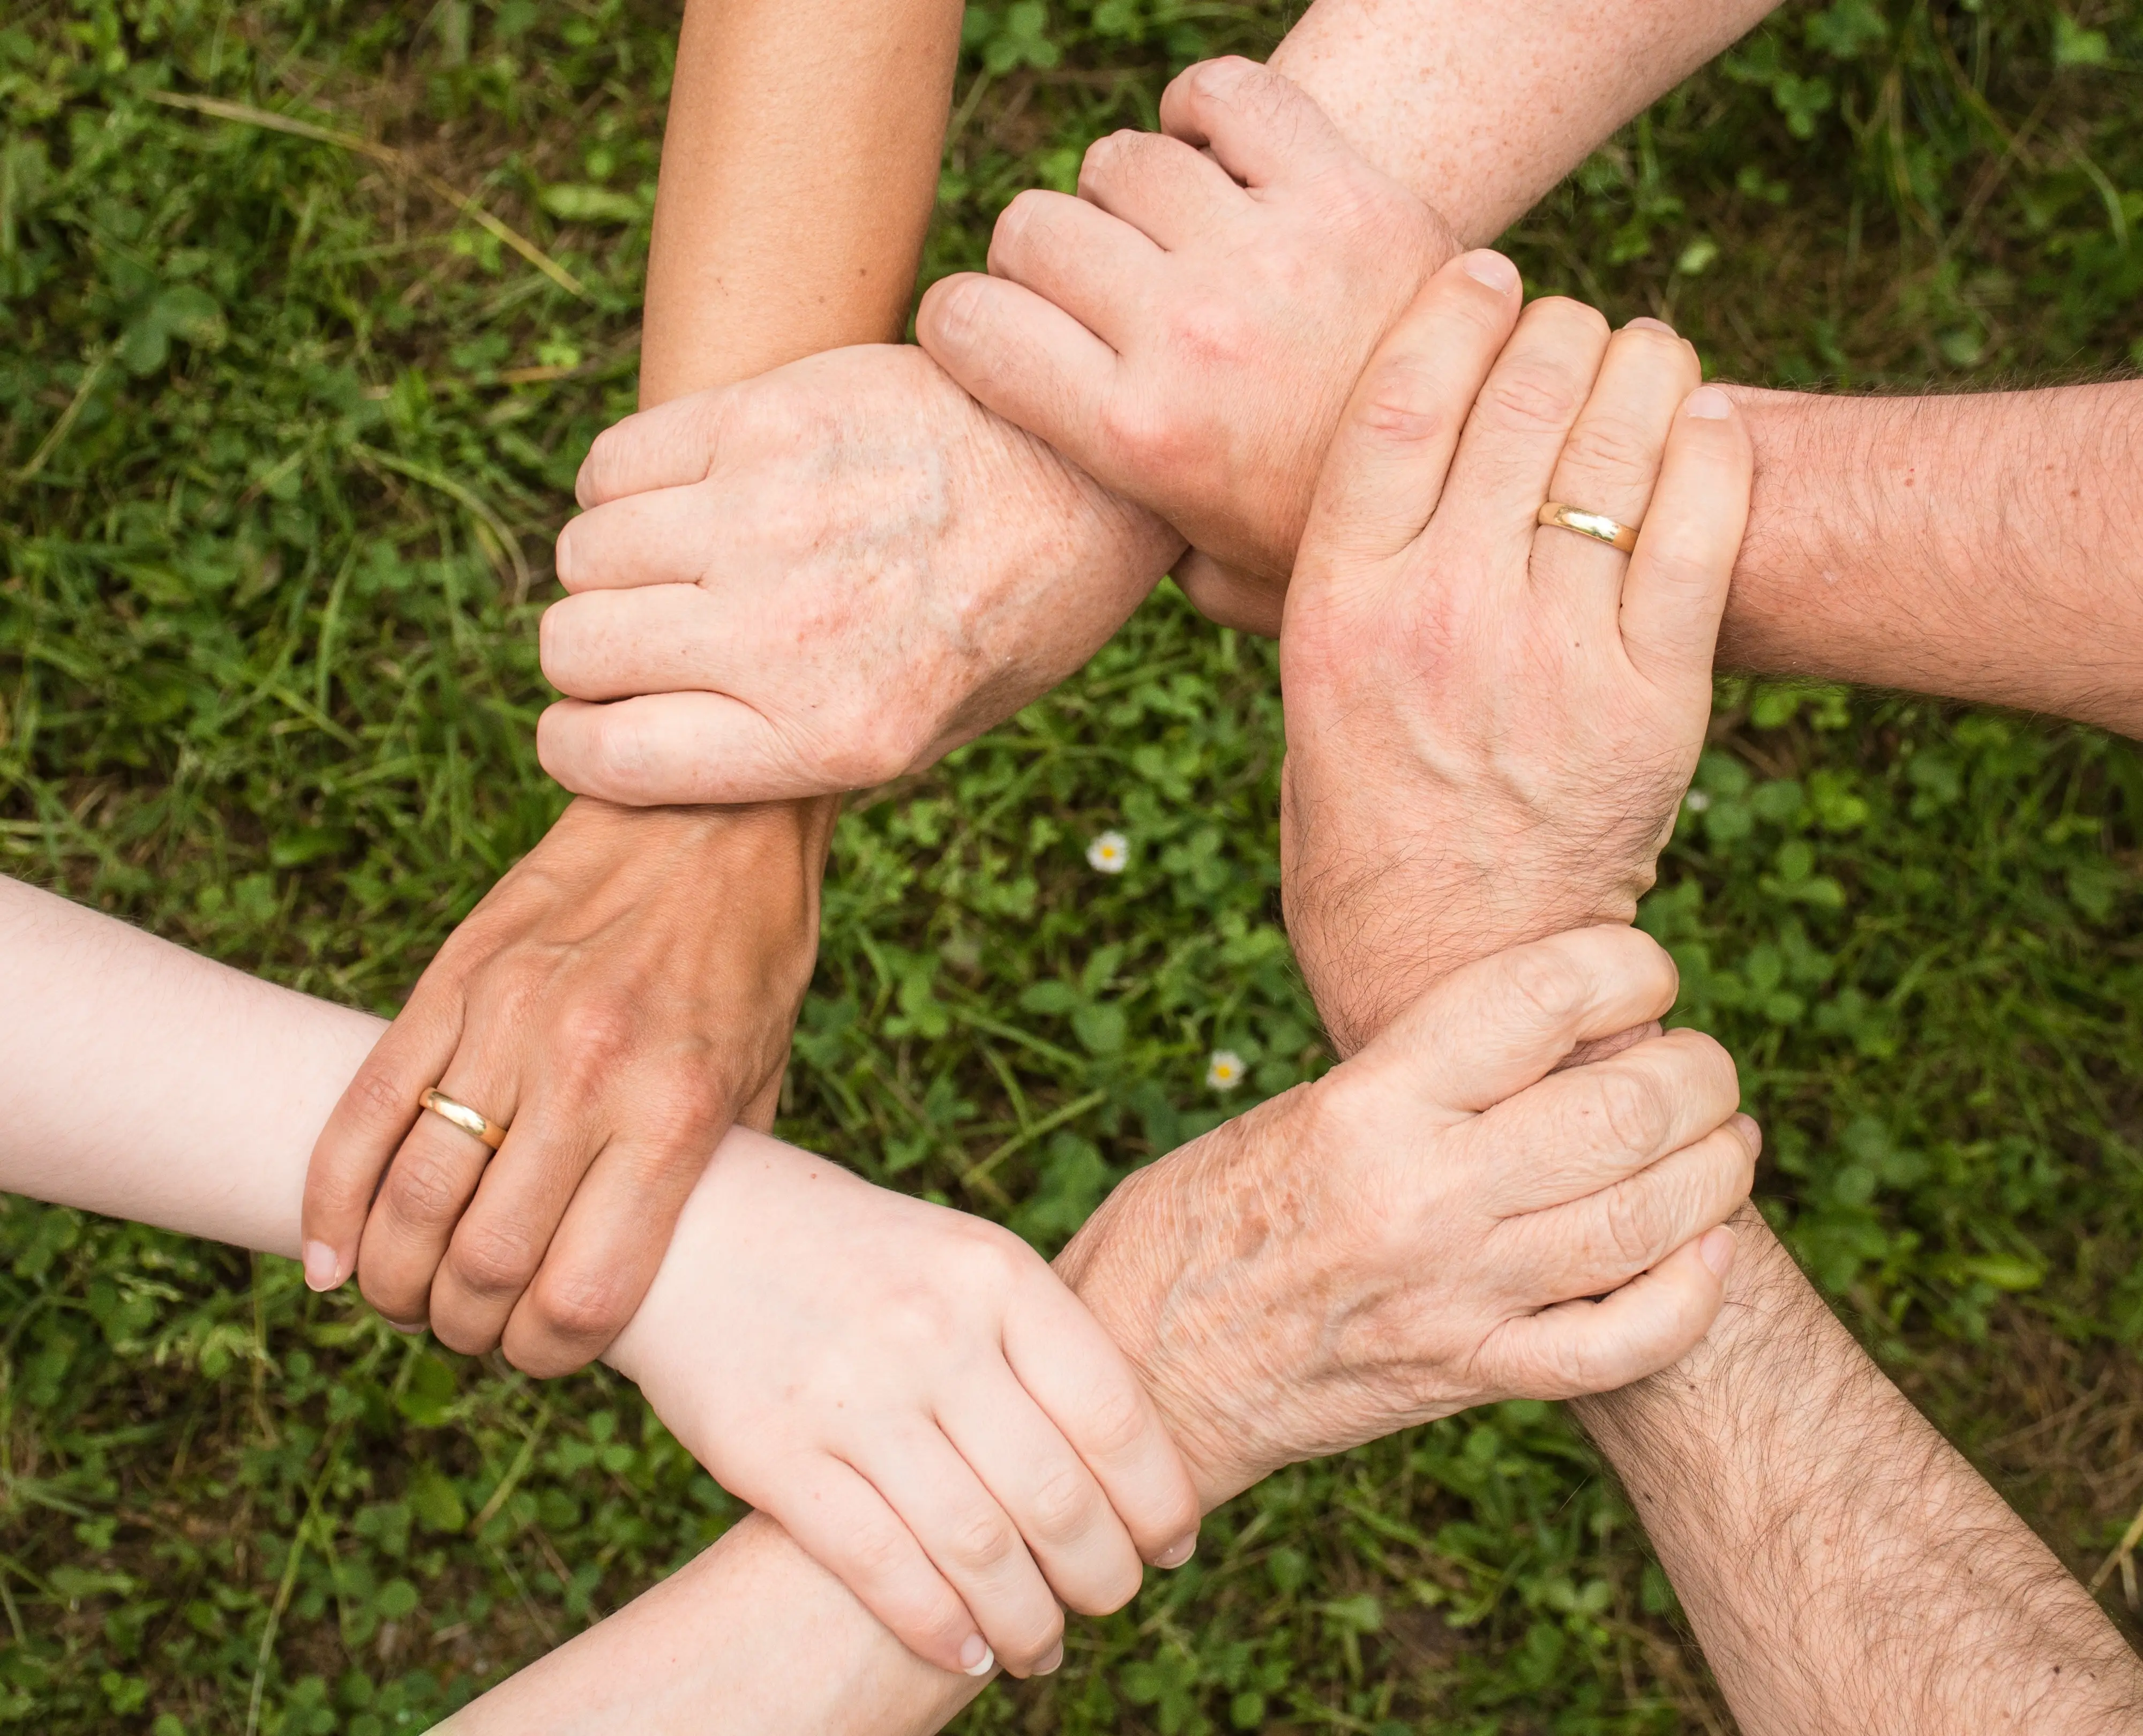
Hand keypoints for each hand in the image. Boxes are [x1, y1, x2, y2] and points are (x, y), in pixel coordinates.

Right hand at [302, 798, 829, 1373]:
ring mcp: (507, 1024)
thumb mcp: (763, 1078)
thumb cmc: (751, 957)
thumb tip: (668, 1280)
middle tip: (472, 1331)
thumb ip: (711, 1179)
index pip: (582, 1294)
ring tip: (408, 1297)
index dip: (549, 1355)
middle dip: (466, 1328)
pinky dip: (331, 1200)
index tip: (545, 1355)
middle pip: (483, 1264)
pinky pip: (364, 1111)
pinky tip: (331, 1257)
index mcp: (675, 1113)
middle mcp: (586, 1074)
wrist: (712, 814)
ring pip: (411, 1199)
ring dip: (395, 1279)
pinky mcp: (451, 981)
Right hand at [534, 343, 1181, 805]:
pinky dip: (623, 486)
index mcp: (833, 735)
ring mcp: (771, 518)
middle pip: (576, 649)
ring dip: (610, 567)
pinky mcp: (768, 418)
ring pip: (584, 553)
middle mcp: (790, 634)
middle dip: (591, 656)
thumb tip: (657, 750)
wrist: (1091, 475)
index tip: (596, 725)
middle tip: (647, 639)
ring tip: (676, 562)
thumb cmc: (1010, 616)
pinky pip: (614, 463)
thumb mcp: (929, 733)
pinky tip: (685, 494)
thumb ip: (795, 753)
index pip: (608, 758)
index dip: (579, 745)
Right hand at [606, 1128, 1200, 1680]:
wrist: (694, 1225)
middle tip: (1111, 1603)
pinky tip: (968, 1652)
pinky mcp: (773, 1453)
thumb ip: (1036, 1342)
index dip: (1158, 1498)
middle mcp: (933, 1331)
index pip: (1113, 1413)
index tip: (1172, 1545)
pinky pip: (880, 1566)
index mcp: (995, 1273)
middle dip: (1103, 1575)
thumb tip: (1130, 1463)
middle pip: (1056, 1496)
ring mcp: (851, 1394)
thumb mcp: (960, 1258)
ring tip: (1044, 1647)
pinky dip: (939, 1628)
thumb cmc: (856, 1254)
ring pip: (978, 1548)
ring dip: (1029, 1622)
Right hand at [918, 57, 1451, 633]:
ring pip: (1120, 160)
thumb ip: (1133, 548)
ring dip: (1126, 196)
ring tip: (1166, 240)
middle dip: (1040, 261)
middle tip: (1090, 296)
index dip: (963, 323)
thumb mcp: (1219, 580)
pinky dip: (1204, 110)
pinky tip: (1215, 159)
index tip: (993, 336)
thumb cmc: (1335, 538)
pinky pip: (1226, 94)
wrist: (1493, 482)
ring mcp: (1267, 253)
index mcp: (1138, 436)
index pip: (967, 323)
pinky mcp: (1343, 190)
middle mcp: (1188, 334)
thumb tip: (1069, 527)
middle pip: (1033, 229)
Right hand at [1057, 925, 1755, 1504]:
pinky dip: (1691, 1294)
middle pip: (1625, 1108)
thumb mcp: (1290, 1113)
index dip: (1626, 965)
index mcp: (1366, 1107)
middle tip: (1700, 1064)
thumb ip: (1414, 1081)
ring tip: (1724, 1140)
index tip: (1642, 970)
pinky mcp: (1469, 1378)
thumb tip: (1545, 1038)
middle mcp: (1422, 1197)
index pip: (1540, 998)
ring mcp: (1456, 1296)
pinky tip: (1708, 1251)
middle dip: (1699, 1072)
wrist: (1141, 1373)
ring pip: (1650, 1221)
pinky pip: (1623, 1343)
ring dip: (1718, 1169)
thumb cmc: (1197, 1221)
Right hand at [1277, 254, 1752, 1053]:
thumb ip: (1312, 582)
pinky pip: (1700, 526)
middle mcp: (1441, 615)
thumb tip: (1319, 464)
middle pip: (1518, 395)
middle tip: (1568, 328)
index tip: (1484, 270)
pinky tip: (1702, 420)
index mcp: (1338, 607)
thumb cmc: (1362, 831)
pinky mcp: (1653, 700)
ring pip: (1617, 440)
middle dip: (1555, 329)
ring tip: (1640, 359)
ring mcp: (1553, 655)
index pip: (1398, 398)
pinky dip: (1710, 447)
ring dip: (1640, 366)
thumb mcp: (1303, 697)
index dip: (1452, 308)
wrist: (1454, 970)